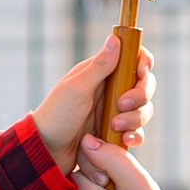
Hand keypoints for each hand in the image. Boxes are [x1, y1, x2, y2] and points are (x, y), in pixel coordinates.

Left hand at [31, 31, 155, 160]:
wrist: (46, 150)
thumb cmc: (56, 115)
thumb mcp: (77, 88)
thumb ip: (99, 66)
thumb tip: (115, 38)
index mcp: (100, 72)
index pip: (132, 58)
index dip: (143, 62)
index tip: (142, 73)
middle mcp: (110, 90)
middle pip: (143, 85)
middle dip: (140, 95)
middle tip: (122, 105)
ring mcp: (114, 112)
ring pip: (142, 109)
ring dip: (135, 118)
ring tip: (114, 127)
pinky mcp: (115, 132)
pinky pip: (136, 131)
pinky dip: (135, 135)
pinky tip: (126, 140)